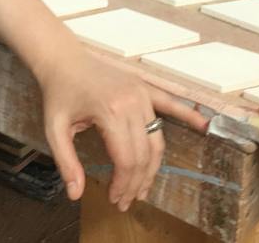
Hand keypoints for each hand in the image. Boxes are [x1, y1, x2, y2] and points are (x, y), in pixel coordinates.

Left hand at [39, 47, 207, 210]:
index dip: (123, 185)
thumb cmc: (59, 93)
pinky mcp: (145, 88)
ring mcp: (141, 94)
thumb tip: (75, 193)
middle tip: (125, 200)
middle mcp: (131, 103)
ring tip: (142, 188)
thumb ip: (65, 162)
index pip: (126, 160)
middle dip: (137, 183)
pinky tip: (204, 126)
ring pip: (157, 140)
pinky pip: (171, 104)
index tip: (114, 199)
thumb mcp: (54, 129)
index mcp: (110, 112)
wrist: (64, 59)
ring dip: (153, 168)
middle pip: (144, 155)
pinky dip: (189, 115)